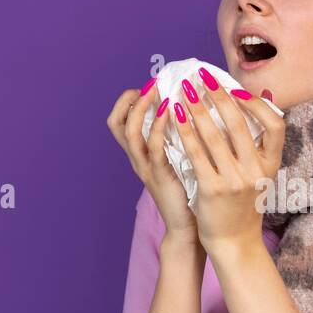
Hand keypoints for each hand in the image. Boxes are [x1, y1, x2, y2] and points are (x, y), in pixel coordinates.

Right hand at [106, 78, 198, 241]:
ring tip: (157, 91)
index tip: (149, 87)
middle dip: (130, 100)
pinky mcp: (160, 176)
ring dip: (142, 108)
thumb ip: (181, 139)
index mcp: (142, 155)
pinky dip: (160, 126)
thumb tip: (195, 110)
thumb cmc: (191, 192)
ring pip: (131, 132)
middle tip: (151, 84)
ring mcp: (146, 169)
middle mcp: (138, 160)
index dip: (129, 101)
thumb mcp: (181, 160)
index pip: (121, 122)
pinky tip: (172, 112)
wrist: (191, 228)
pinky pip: (153, 147)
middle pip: (117, 124)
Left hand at [171, 72, 284, 255]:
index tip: (235, 89)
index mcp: (271, 165)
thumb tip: (264, 98)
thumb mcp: (259, 174)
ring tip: (183, 92)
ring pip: (213, 136)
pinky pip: (196, 154)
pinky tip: (175, 118)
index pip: (276, 125)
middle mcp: (255, 171)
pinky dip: (184, 133)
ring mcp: (234, 181)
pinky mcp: (212, 190)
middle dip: (217, 96)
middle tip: (201, 77)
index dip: (257, 104)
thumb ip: (259, 142)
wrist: (234, 241)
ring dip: (196, 109)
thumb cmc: (243, 203)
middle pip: (238, 125)